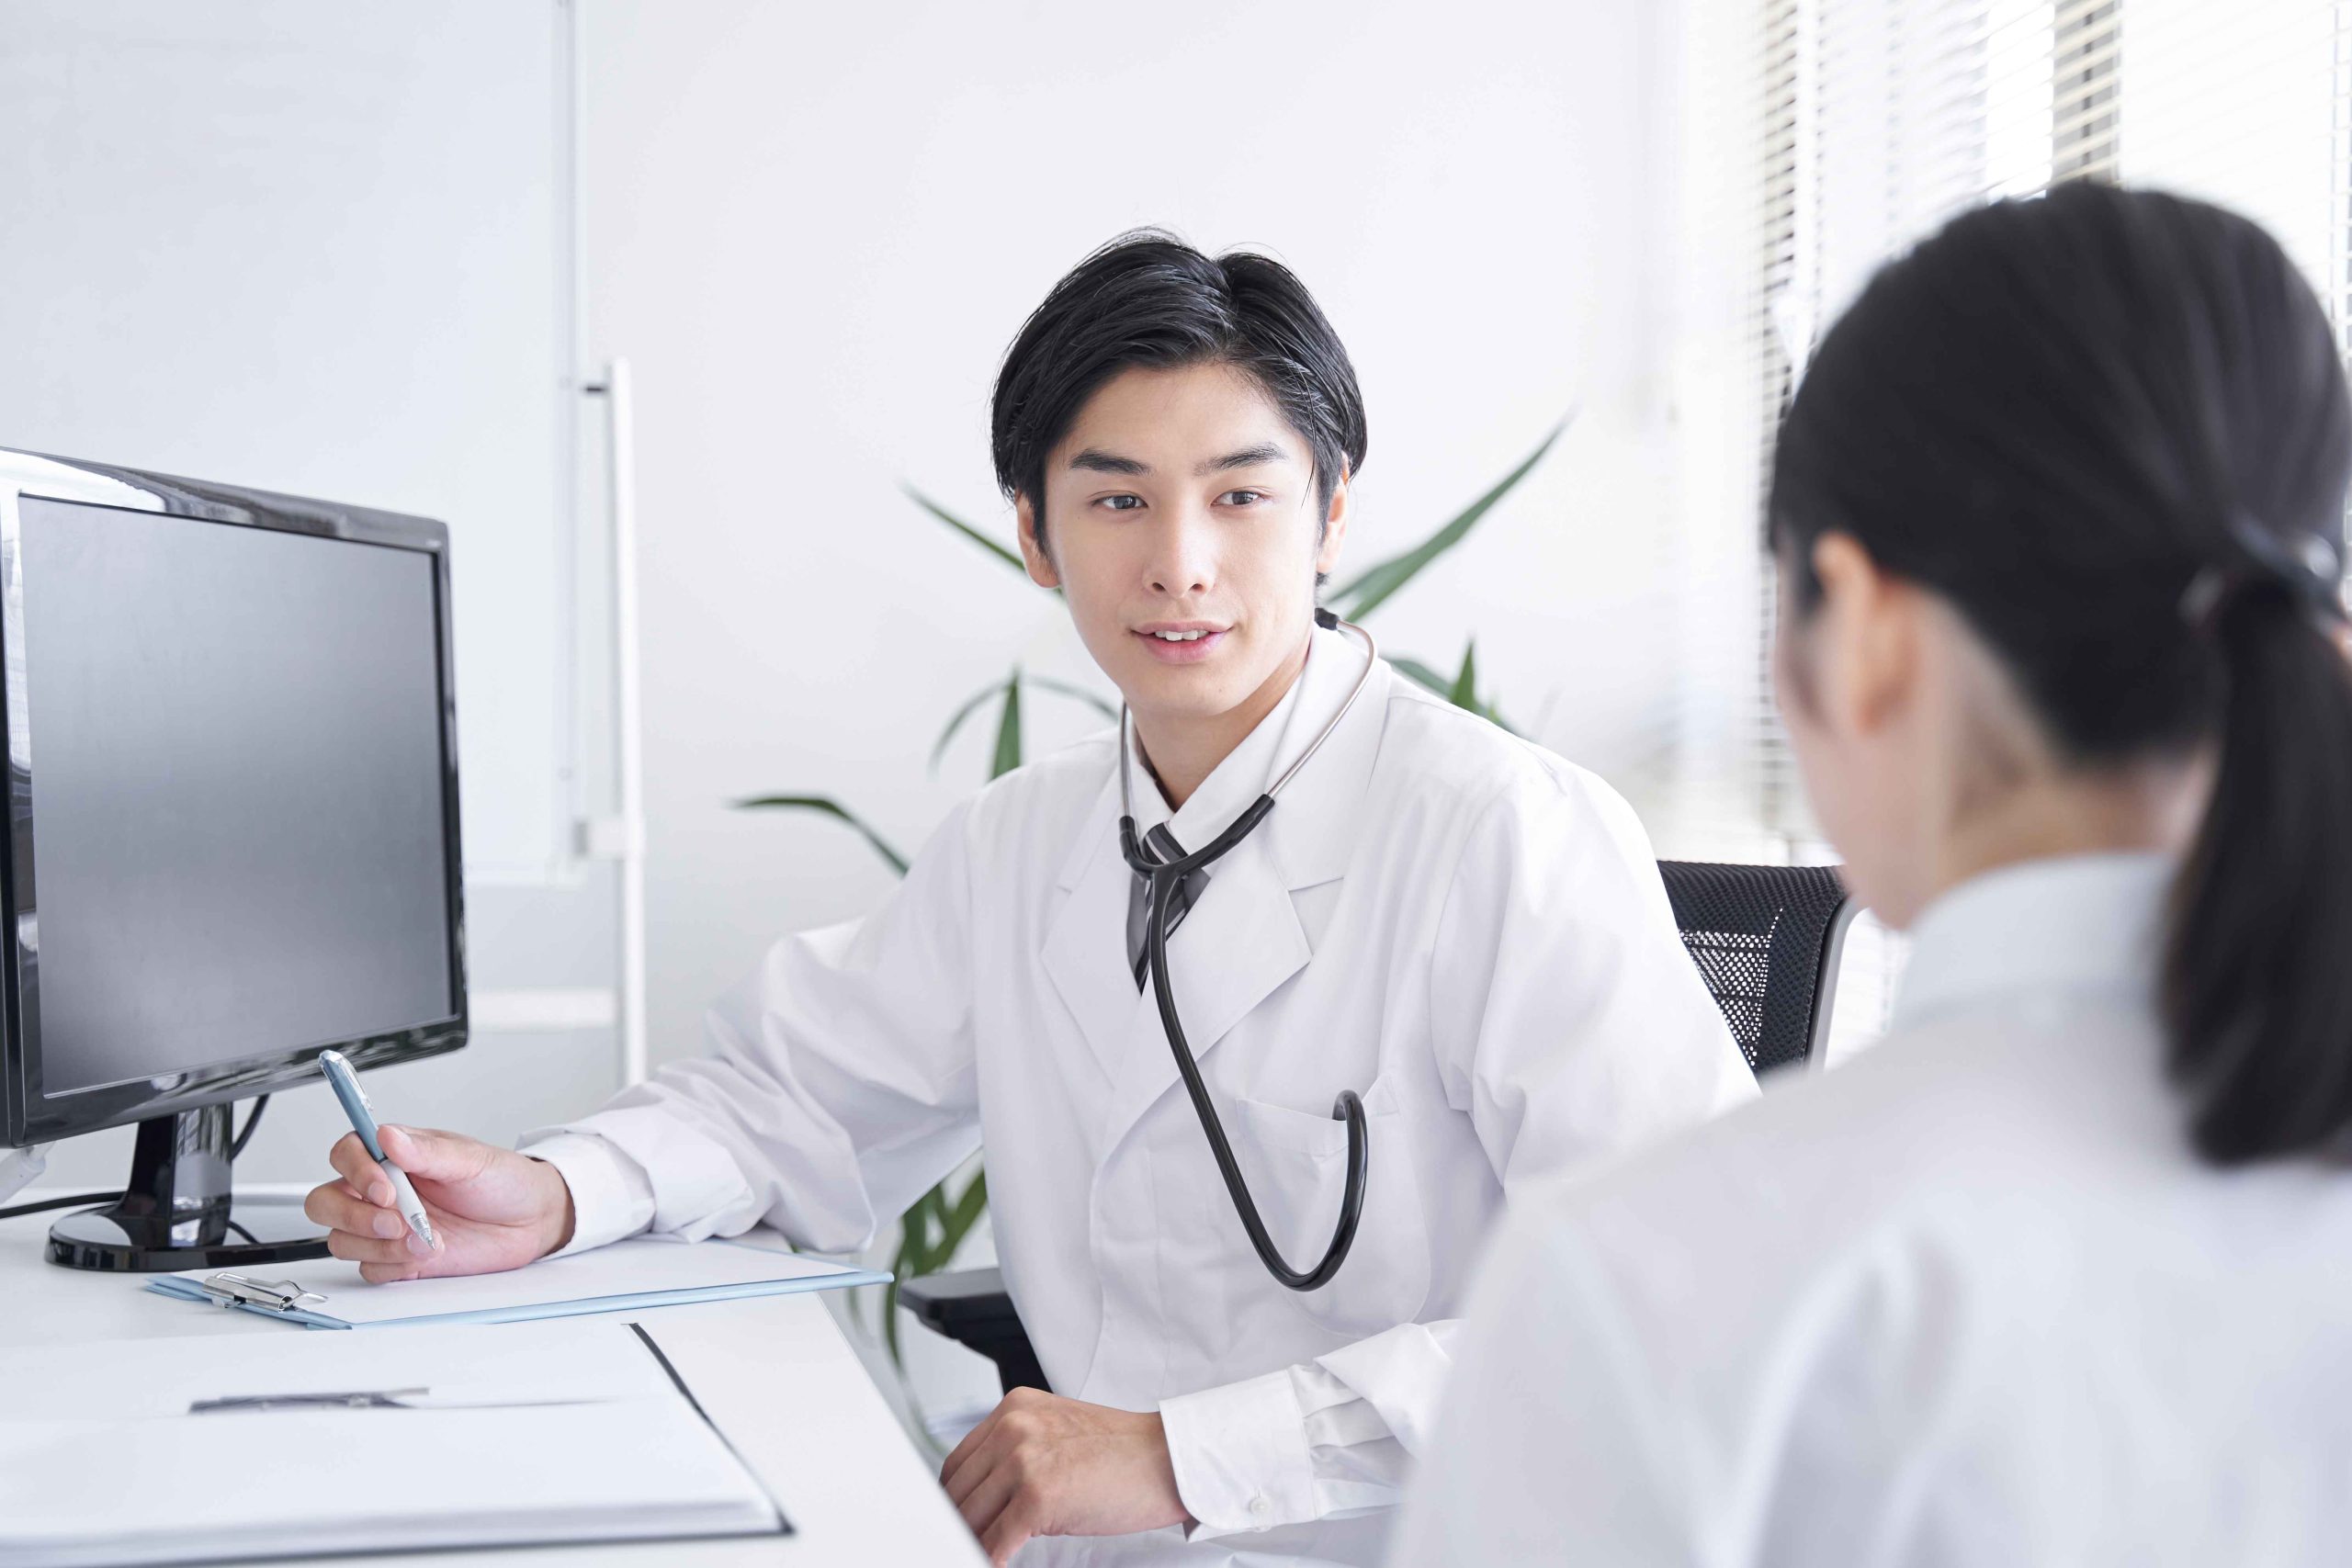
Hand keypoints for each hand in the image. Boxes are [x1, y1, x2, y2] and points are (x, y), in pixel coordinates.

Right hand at [302, 1125, 575, 1283]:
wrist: (530, 1222)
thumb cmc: (502, 1182)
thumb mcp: (472, 1160)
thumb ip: (428, 1152)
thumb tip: (387, 1135)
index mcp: (395, 1156)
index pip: (347, 1154)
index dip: (356, 1171)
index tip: (385, 1188)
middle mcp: (382, 1190)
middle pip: (326, 1201)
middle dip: (355, 1216)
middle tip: (397, 1222)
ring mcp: (385, 1227)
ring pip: (342, 1239)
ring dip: (380, 1245)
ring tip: (426, 1240)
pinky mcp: (395, 1259)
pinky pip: (368, 1269)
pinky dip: (392, 1266)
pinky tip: (424, 1256)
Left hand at [939, 1386, 1190, 1564]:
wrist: (1168, 1458)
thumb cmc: (1124, 1452)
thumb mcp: (1058, 1432)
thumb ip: (1017, 1451)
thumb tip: (984, 1495)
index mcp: (1015, 1408)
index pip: (959, 1461)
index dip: (954, 1498)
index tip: (955, 1519)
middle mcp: (1014, 1428)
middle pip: (959, 1489)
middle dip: (960, 1522)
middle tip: (963, 1543)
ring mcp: (1024, 1461)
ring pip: (972, 1516)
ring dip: (971, 1541)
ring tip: (974, 1553)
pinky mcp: (1037, 1497)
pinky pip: (996, 1540)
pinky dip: (990, 1558)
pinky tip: (994, 1564)